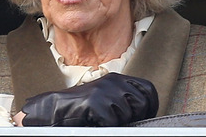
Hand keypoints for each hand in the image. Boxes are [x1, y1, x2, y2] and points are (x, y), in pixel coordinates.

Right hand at [21, 73, 158, 126]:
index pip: (148, 90)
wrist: (55, 109)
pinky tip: (95, 122)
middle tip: (119, 120)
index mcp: (117, 78)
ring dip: (118, 121)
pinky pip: (113, 122)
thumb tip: (144, 110)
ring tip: (103, 119)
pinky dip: (105, 126)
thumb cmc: (82, 108)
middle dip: (135, 115)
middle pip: (142, 103)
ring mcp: (104, 91)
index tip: (142, 115)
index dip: (149, 106)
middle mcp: (112, 81)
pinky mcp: (96, 103)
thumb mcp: (107, 96)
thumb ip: (124, 98)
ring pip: (128, 114)